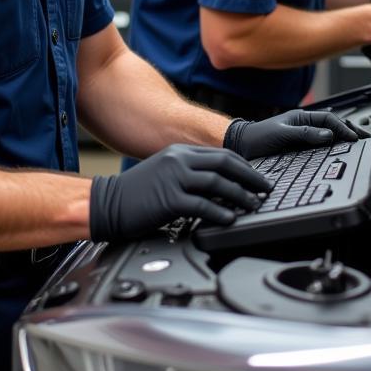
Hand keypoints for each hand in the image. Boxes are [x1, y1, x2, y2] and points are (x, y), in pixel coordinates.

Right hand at [89, 144, 272, 241]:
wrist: (106, 203)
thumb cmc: (136, 193)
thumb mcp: (165, 171)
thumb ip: (189, 172)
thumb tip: (220, 182)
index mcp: (179, 152)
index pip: (222, 154)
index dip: (244, 166)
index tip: (258, 177)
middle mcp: (179, 161)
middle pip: (225, 164)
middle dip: (250, 177)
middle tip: (264, 189)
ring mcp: (174, 179)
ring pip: (217, 183)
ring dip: (240, 195)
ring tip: (253, 204)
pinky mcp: (168, 200)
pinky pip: (202, 205)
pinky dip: (220, 212)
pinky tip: (230, 218)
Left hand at [223, 109, 360, 159]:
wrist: (242, 145)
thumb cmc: (257, 136)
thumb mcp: (282, 134)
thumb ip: (305, 134)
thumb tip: (327, 135)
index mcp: (301, 117)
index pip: (328, 118)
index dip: (342, 127)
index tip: (352, 136)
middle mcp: (303, 125)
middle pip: (330, 125)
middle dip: (346, 130)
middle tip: (360, 138)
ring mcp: (301, 135)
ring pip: (326, 135)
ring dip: (339, 138)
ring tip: (353, 143)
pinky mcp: (298, 146)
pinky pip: (318, 145)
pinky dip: (329, 146)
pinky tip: (335, 150)